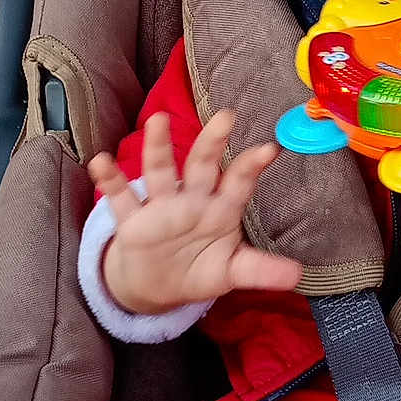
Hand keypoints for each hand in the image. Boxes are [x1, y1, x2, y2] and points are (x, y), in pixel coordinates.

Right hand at [88, 109, 302, 313]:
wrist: (158, 285)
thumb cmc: (200, 268)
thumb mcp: (231, 272)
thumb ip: (260, 271)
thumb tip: (299, 276)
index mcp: (222, 209)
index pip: (239, 184)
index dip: (252, 167)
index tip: (269, 149)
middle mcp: (193, 200)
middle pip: (203, 166)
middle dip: (212, 142)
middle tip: (226, 116)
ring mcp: (161, 207)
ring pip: (160, 172)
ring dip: (157, 147)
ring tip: (157, 120)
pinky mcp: (132, 221)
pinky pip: (119, 198)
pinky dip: (110, 180)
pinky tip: (101, 161)